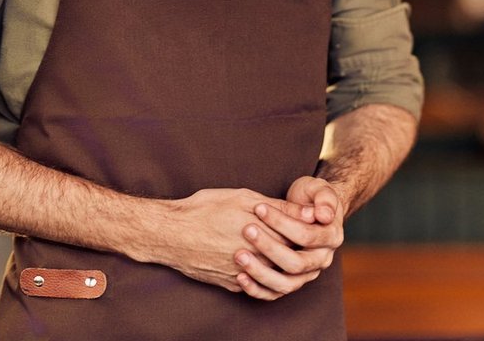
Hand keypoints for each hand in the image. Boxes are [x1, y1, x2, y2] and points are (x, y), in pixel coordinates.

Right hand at [140, 188, 296, 295]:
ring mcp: (245, 275)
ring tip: (272, 244)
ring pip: (276, 274)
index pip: (300, 237)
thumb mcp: (243, 198)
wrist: (170, 234)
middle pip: (291, 258)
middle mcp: (258, 260)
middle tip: (291, 233)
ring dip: (279, 261)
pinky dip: (261, 272)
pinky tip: (257, 257)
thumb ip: (280, 207)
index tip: (305, 219)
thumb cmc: (205, 209)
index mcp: (265, 235)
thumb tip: (312, 213)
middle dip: (295, 245)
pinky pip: (256, 284)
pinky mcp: (233, 285)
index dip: (305, 227)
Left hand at [234, 176, 345, 299]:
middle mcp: (321, 260)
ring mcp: (306, 275)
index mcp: (331, 238)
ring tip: (239, 255)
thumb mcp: (318, 189)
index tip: (259, 208)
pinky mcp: (290, 282)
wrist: (307, 210)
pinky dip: (256, 289)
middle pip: (296, 263)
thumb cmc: (311, 196)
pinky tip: (240, 276)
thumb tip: (324, 215)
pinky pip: (274, 294)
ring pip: (286, 284)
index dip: (282, 222)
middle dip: (269, 247)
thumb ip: (324, 198)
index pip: (307, 236)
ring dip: (260, 272)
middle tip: (247, 230)